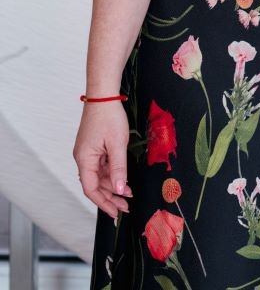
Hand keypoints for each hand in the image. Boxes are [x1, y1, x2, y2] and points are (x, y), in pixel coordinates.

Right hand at [73, 102, 131, 217]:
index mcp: (84, 159)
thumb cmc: (109, 117)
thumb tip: (119, 190)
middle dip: (110, 196)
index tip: (116, 213)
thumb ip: (118, 169)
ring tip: (129, 193)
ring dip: (112, 185)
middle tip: (127, 206)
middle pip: (94, 184)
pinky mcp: (94, 146)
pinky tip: (123, 177)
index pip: (91, 189)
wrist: (103, 95)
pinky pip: (101, 165)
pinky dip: (112, 173)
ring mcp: (88, 152)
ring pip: (99, 175)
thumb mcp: (117, 144)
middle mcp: (83, 158)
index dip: (104, 203)